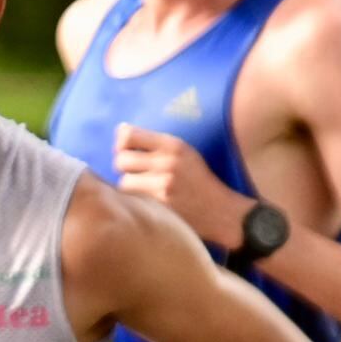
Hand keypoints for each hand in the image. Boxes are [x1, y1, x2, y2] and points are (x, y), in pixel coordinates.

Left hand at [111, 124, 246, 250]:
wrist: (221, 210)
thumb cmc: (197, 180)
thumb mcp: (183, 153)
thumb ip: (153, 143)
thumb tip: (120, 131)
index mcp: (173, 144)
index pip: (129, 135)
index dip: (121, 144)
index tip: (125, 151)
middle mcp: (168, 161)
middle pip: (121, 160)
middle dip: (124, 169)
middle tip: (134, 174)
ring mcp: (164, 184)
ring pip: (124, 183)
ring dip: (130, 188)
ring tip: (144, 190)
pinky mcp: (162, 205)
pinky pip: (133, 200)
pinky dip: (137, 201)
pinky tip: (149, 202)